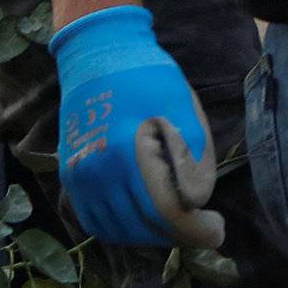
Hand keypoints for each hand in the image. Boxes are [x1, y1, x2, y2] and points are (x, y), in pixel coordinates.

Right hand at [51, 4, 223, 248]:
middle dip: (178, 234)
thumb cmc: (148, 75)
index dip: (196, 229)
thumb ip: (193, 158)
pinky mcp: (70, 176)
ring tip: (176, 222)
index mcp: (130, 152)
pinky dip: (121, 229)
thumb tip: (196, 203)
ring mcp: (80, 177)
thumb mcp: (183, 107)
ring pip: (117, 230)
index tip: (217, 231)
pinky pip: (94, 220)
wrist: (98, 53)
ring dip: (150, 234)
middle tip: (203, 228)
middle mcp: (98, 171)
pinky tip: (143, 219)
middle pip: (143, 226)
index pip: (166, 211)